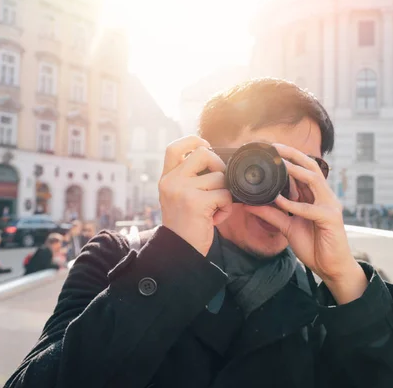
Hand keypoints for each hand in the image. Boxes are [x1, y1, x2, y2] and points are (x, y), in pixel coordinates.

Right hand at [159, 136, 232, 254]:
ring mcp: (182, 190)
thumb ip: (190, 179)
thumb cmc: (185, 226)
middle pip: (203, 154)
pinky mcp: (195, 202)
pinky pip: (224, 195)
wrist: (179, 252)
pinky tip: (215, 218)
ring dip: (224, 194)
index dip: (192, 141)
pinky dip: (226, 208)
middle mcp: (171, 181)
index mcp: (167, 178)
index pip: (174, 148)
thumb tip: (216, 160)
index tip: (206, 145)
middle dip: (219, 166)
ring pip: (219, 177)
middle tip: (219, 183)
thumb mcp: (179, 197)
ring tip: (215, 210)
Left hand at [245, 144, 367, 303]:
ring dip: (295, 171)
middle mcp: (325, 196)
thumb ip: (272, 214)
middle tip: (274, 147)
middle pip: (311, 167)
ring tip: (279, 165)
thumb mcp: (288, 227)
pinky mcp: (331, 219)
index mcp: (316, 196)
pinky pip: (311, 209)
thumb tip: (250, 204)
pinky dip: (295, 204)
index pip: (304, 170)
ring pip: (314, 180)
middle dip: (293, 155)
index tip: (271, 150)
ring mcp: (330, 206)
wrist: (332, 268)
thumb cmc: (315, 246)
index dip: (290, 158)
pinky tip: (280, 201)